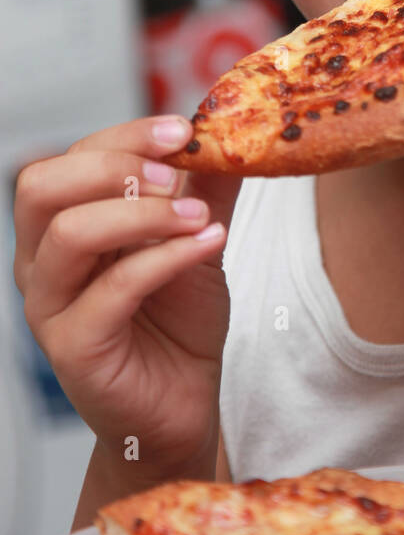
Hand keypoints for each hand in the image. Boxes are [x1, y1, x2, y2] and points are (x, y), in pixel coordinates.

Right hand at [14, 115, 242, 474]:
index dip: (124, 135)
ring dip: (142, 213)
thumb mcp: (196, 238)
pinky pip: (112, 289)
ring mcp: (51, 307)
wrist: (182, 406)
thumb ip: (206, 185)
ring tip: (198, 215)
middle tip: (174, 171)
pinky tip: (209, 244)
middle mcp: (42, 262)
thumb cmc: (178, 324)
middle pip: (42, 185)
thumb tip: (231, 128)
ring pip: (69, 233)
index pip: (70, 158)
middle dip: (112, 164)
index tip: (184, 130)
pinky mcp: (75, 347)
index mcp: (62, 227)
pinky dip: (166, 258)